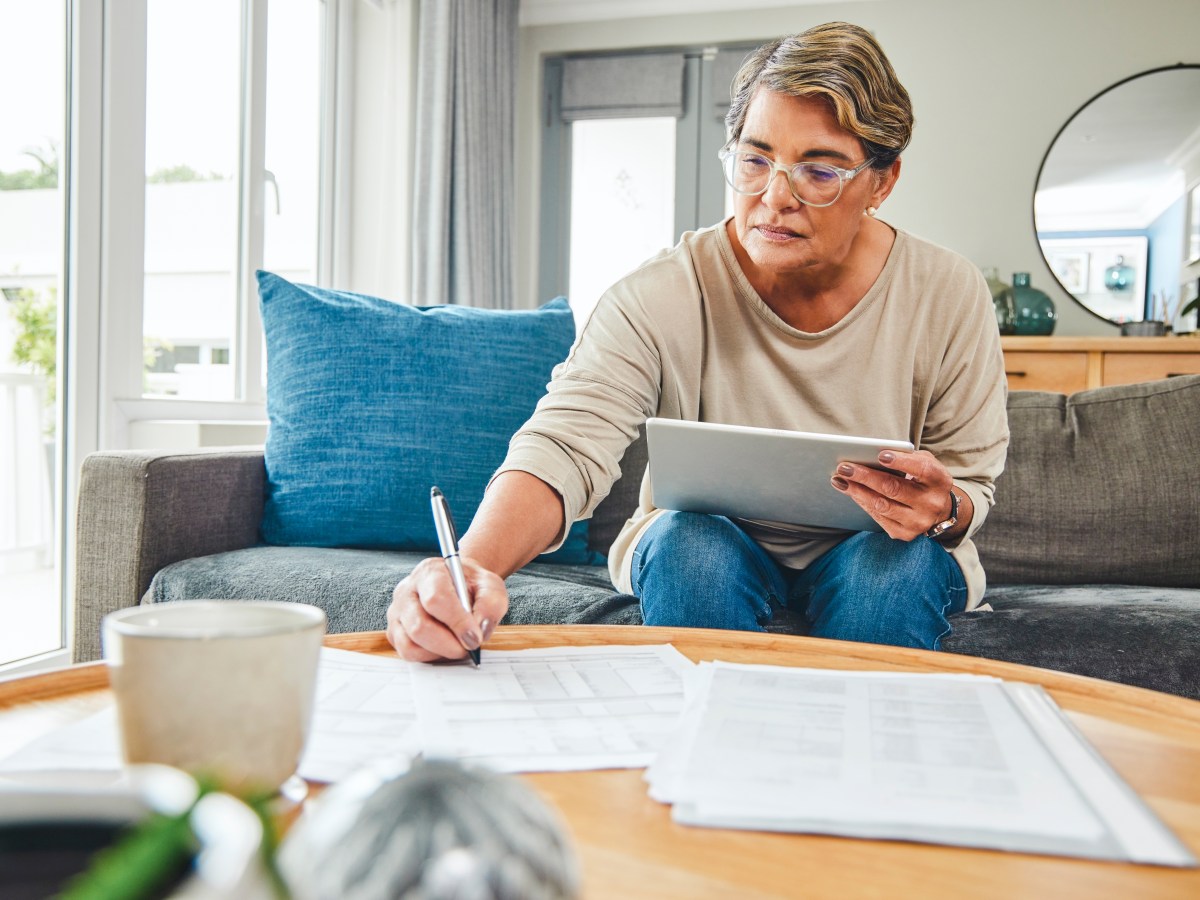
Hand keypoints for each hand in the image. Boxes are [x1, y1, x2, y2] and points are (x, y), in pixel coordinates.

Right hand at [387, 556, 507, 661]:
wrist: (459, 586)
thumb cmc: (472, 586)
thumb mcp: (490, 587)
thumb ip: (491, 605)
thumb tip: (479, 630)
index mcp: (430, 572)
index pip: (436, 598)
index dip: (457, 622)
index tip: (475, 637)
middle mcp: (407, 590)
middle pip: (419, 625)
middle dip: (449, 644)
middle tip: (469, 646)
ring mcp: (397, 612)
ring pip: (410, 643)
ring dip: (439, 652)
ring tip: (458, 645)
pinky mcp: (395, 631)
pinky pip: (407, 652)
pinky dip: (429, 656)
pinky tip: (444, 647)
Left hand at [830, 449, 960, 540]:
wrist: (939, 510)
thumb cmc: (924, 479)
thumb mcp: (923, 463)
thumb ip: (906, 457)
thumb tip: (872, 455)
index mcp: (939, 480)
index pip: (921, 469)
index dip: (901, 462)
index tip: (880, 455)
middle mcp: (932, 504)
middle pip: (894, 488)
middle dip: (865, 476)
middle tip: (844, 467)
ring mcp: (919, 522)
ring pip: (882, 505)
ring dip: (857, 491)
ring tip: (840, 479)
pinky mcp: (905, 534)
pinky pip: (878, 517)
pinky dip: (862, 502)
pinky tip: (850, 491)